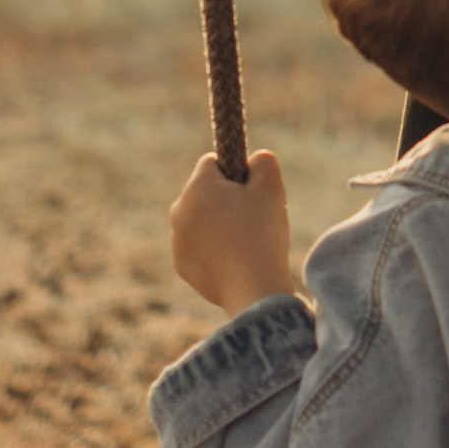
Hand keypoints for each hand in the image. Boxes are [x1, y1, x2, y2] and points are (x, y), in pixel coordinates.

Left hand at [168, 148, 298, 315]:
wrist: (254, 288)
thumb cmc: (262, 233)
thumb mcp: (271, 187)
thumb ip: (263, 160)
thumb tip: (255, 159)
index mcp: (197, 187)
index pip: (211, 163)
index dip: (234, 173)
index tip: (249, 191)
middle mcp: (179, 210)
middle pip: (203, 192)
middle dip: (223, 199)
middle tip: (250, 218)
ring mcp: (177, 239)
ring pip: (199, 219)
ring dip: (216, 223)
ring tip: (243, 241)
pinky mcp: (181, 265)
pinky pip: (196, 246)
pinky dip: (211, 249)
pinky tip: (232, 260)